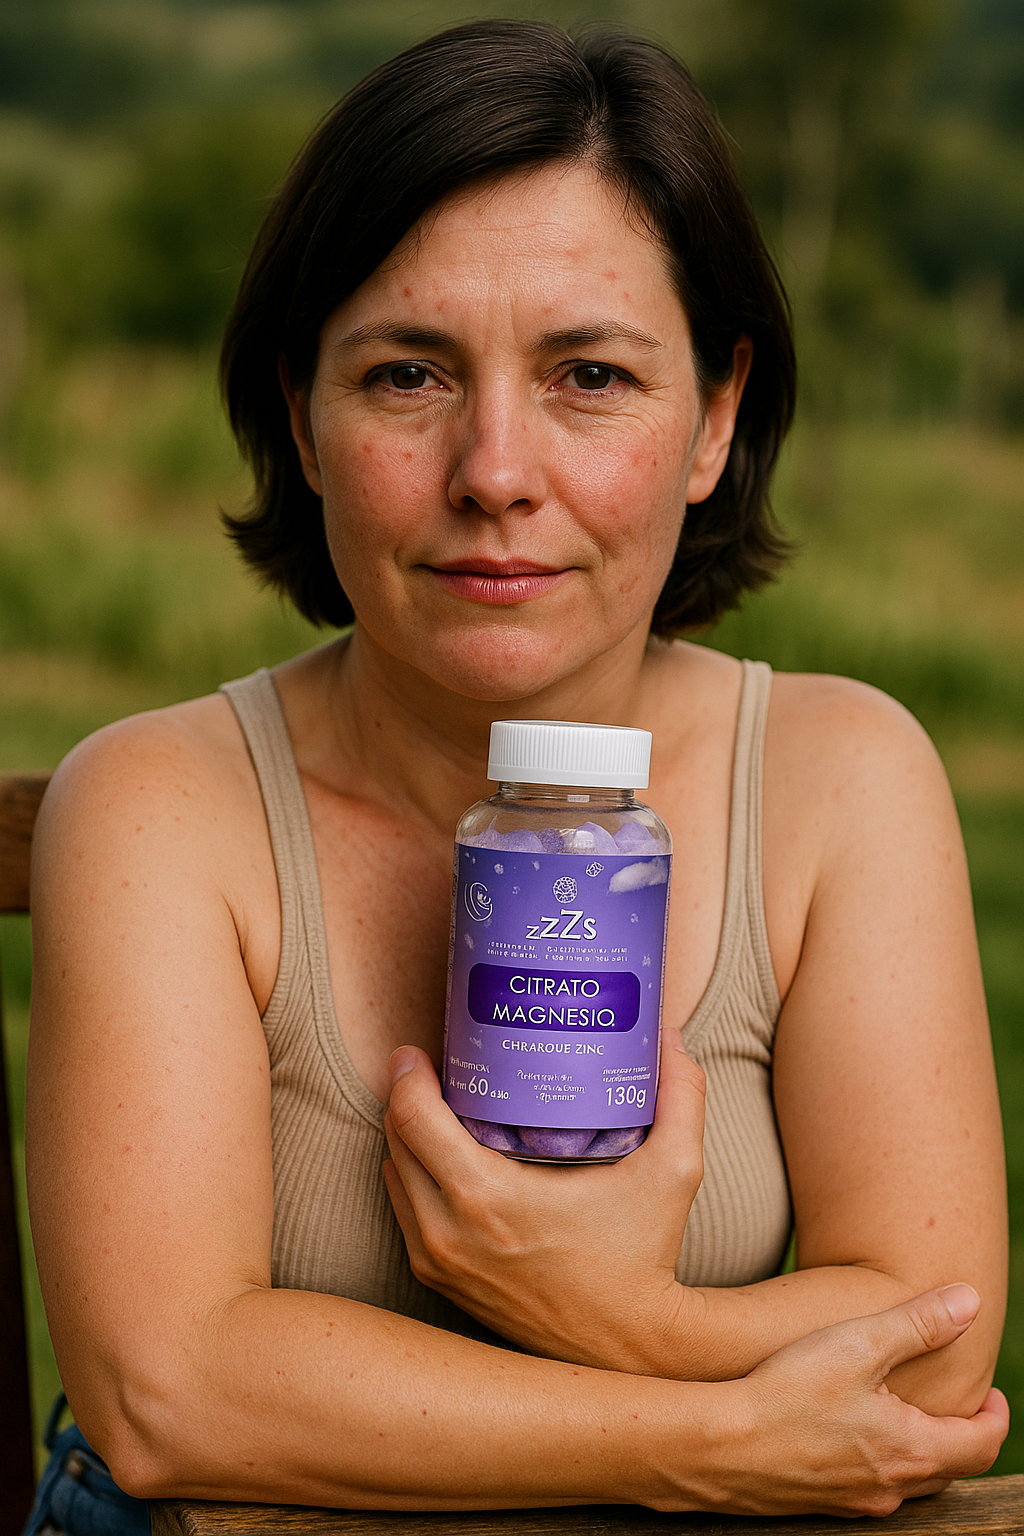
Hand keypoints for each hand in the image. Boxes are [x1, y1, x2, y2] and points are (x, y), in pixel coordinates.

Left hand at [382, 1028, 705, 1370]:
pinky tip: (445, 1159)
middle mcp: (449, 1232)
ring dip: (407, 1138)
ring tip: (441, 1107)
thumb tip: (670, 1034)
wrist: (630, 1348)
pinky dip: (414, 1179)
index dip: (409, 1074)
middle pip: (394, 1140)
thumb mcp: (674, 1172)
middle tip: (437, 1068)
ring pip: (393, 1176)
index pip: (414, 1118)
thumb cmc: (644, 1258)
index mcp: (488, 1198)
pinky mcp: (438, 1281)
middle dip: (405, 1096)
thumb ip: (681, 1097)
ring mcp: (438, 1262)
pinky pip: (405, 1212)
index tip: (422, 1050)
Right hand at [687, 1284, 1009, 1517]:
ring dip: (918, 1450)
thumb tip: (970, 1302)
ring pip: (907, 1482)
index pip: (981, 1445)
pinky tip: (848, 1431)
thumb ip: (919, 1323)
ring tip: (903, 1412)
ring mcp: (853, 1502)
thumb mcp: (858, 1343)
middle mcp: (890, 1487)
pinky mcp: (818, 1504)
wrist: (719, 1445)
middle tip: (954, 1402)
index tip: (991, 1393)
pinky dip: (877, 1460)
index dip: (995, 1416)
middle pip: (949, 1470)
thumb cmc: (789, 1389)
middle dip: (959, 1435)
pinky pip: (866, 1486)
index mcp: (912, 1451)